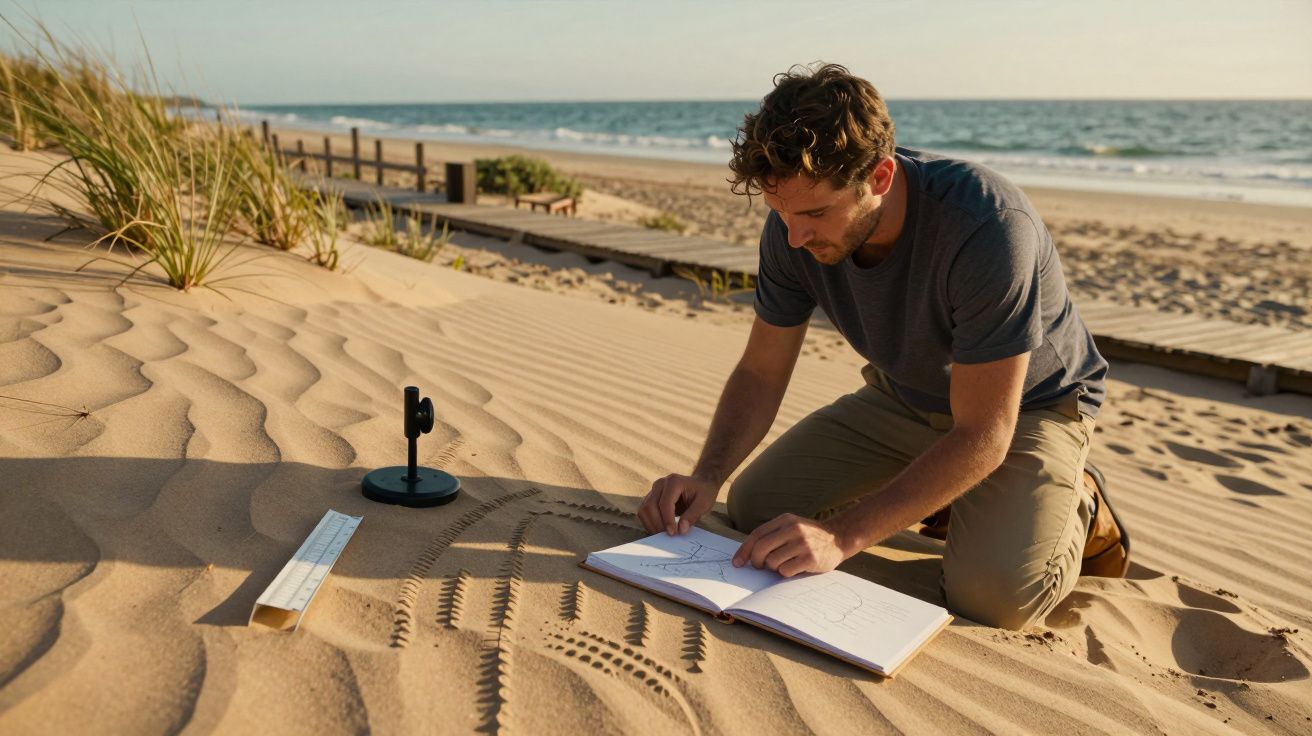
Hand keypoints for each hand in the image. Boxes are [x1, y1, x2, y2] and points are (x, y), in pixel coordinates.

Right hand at [638, 473, 718, 534]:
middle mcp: (661, 483)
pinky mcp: (651, 497)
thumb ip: (693, 515)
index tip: (674, 533)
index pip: (664, 503)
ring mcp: (654, 490)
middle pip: (650, 506)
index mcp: (674, 482)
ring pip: (644, 509)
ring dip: (651, 524)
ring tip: (664, 534)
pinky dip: (650, 522)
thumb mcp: (704, 503)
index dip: (667, 520)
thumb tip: (681, 530)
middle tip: (668, 535)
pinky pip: (644, 512)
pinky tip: (661, 528)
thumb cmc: (704, 492)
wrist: (701, 483)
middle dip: (657, 524)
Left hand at [732, 513, 851, 576]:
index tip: (737, 562)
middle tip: (759, 566)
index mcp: (785, 520)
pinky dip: (785, 573)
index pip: (757, 535)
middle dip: (755, 561)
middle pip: (761, 549)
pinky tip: (794, 568)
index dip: (744, 550)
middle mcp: (793, 529)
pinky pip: (785, 571)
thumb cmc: (810, 536)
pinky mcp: (810, 558)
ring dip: (773, 568)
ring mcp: (802, 544)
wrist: (839, 538)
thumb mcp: (792, 526)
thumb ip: (773, 535)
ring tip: (782, 565)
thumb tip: (748, 554)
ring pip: (772, 562)